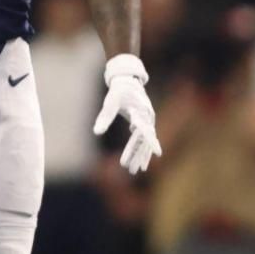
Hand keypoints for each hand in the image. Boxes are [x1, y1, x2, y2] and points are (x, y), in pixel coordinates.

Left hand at [94, 57, 161, 174]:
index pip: (146, 129)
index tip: (158, 153)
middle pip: (144, 139)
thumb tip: (96, 133)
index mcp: (140, 111)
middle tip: (132, 170)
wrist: (128, 82)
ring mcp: (147, 121)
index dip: (152, 142)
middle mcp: (147, 117)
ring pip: (144, 141)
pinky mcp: (144, 123)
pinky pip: (143, 139)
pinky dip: (139, 150)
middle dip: (138, 155)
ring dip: (139, 155)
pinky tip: (138, 162)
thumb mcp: (110, 103)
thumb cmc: (118, 92)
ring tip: (133, 170)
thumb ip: (104, 117)